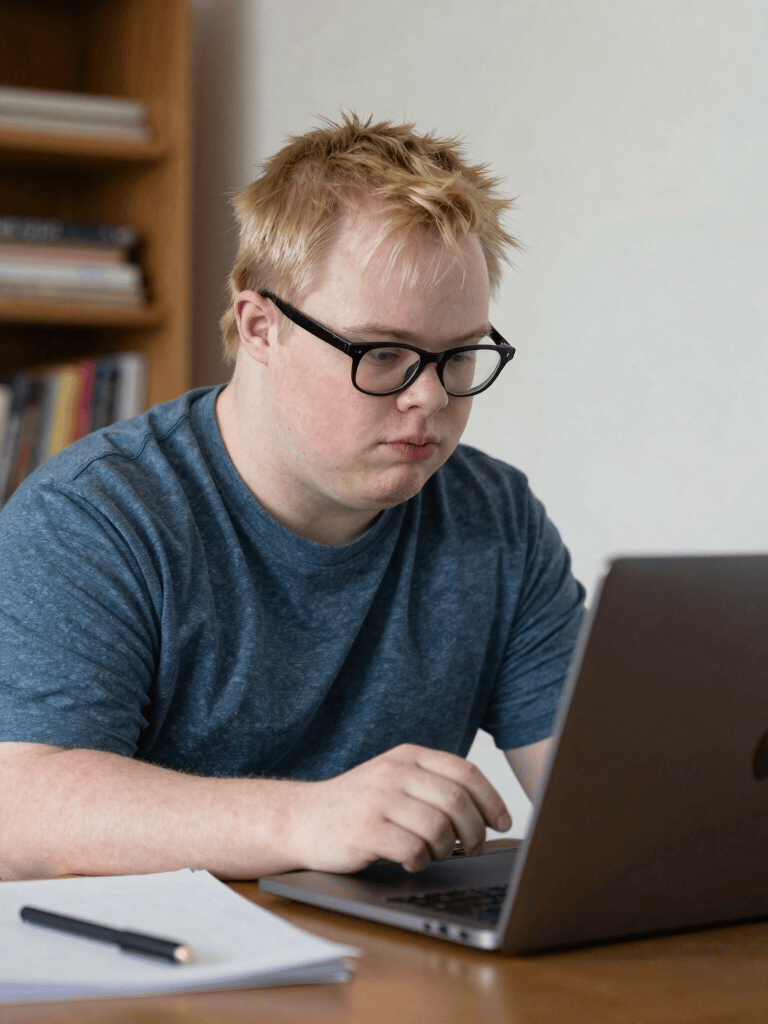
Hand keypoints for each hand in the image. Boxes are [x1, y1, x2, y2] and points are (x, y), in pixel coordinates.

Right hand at [286, 743, 511, 874]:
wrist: (302, 817)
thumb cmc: (358, 804)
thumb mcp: (394, 779)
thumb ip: (432, 783)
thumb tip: (486, 810)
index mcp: (408, 756)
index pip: (465, 772)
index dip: (492, 799)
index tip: (502, 821)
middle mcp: (394, 772)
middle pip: (457, 801)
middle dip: (475, 831)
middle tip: (475, 848)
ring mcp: (379, 799)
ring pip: (439, 828)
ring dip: (447, 849)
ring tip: (436, 853)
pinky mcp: (366, 830)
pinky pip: (413, 850)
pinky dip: (421, 862)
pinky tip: (411, 860)